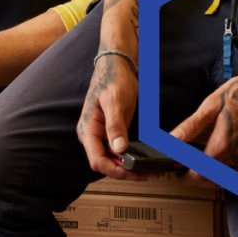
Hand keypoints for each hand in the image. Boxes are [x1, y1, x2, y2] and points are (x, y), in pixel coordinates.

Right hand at [76, 53, 137, 177]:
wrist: (116, 62)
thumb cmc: (112, 77)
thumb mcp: (115, 101)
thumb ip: (115, 126)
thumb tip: (118, 150)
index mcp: (88, 129)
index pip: (97, 161)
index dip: (115, 170)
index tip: (133, 172)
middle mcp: (92, 135)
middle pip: (106, 164)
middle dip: (126, 172)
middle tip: (148, 173)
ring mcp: (101, 134)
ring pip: (113, 160)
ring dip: (129, 168)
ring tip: (149, 170)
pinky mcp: (111, 131)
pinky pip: (119, 151)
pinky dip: (130, 158)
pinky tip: (143, 159)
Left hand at [171, 68, 237, 180]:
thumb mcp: (210, 106)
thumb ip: (189, 128)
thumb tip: (170, 140)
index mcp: (221, 148)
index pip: (197, 176)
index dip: (183, 175)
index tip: (176, 168)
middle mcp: (236, 160)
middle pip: (209, 182)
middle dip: (194, 176)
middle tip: (184, 164)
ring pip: (223, 181)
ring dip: (208, 177)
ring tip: (199, 162)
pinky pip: (237, 176)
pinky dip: (224, 174)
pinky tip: (219, 160)